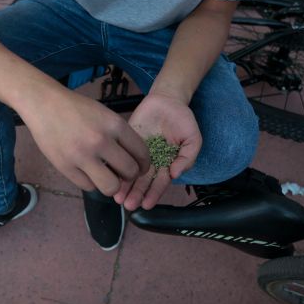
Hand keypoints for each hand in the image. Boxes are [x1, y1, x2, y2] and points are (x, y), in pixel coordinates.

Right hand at [21, 89, 150, 195]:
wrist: (43, 104)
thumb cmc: (75, 108)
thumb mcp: (104, 114)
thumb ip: (118, 135)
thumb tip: (132, 159)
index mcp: (114, 125)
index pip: (141, 152)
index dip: (144, 164)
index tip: (140, 168)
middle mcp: (101, 141)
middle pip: (130, 172)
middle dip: (129, 176)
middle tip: (122, 174)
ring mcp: (82, 156)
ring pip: (110, 186)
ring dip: (111, 184)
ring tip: (105, 176)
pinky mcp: (65, 167)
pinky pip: (88, 186)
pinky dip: (90, 182)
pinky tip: (86, 172)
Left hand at [114, 92, 201, 209]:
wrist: (167, 98)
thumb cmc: (183, 119)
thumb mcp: (193, 138)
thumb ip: (187, 157)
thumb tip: (175, 174)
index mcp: (167, 163)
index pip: (160, 182)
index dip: (154, 194)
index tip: (147, 205)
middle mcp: (152, 160)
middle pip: (143, 181)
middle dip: (136, 194)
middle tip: (128, 205)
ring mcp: (138, 151)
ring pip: (130, 171)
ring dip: (124, 186)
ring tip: (118, 197)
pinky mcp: (128, 140)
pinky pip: (121, 155)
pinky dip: (116, 166)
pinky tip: (111, 176)